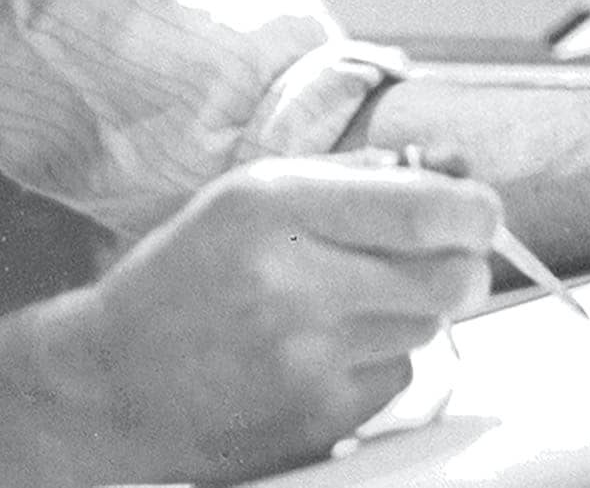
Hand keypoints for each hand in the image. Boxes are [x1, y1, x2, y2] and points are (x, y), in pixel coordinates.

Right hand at [64, 151, 497, 482]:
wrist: (112, 382)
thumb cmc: (186, 273)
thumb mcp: (250, 193)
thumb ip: (353, 176)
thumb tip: (451, 170)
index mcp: (273, 207)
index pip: (427, 212)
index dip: (473, 208)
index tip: (476, 206)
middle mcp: (296, 284)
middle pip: (451, 276)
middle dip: (460, 258)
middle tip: (437, 252)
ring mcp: (310, 360)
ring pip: (428, 325)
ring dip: (411, 307)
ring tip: (346, 299)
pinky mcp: (321, 419)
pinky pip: (397, 375)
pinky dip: (378, 357)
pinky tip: (323, 348)